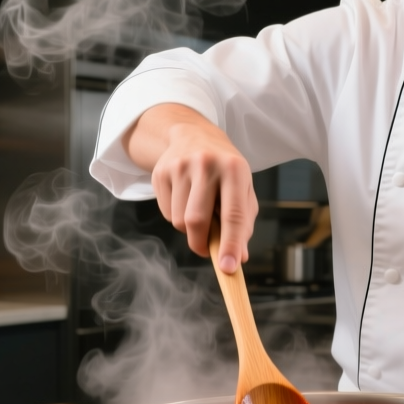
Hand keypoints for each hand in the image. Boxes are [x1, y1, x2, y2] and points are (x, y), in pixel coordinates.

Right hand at [127, 104, 255, 272]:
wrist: (192, 135)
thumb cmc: (225, 170)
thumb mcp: (242, 190)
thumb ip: (243, 224)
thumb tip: (239, 258)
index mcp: (234, 168)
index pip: (233, 214)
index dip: (231, 244)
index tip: (228, 268)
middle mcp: (205, 163)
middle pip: (197, 221)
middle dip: (201, 244)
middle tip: (207, 251)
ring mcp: (179, 166)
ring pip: (179, 221)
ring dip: (190, 230)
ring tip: (200, 211)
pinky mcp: (160, 172)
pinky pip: (165, 213)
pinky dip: (176, 217)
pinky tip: (185, 200)